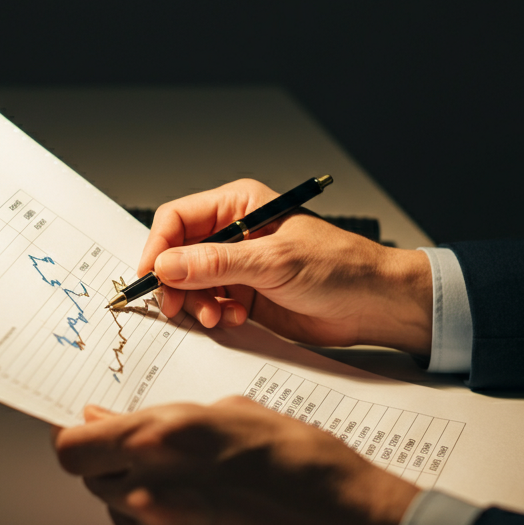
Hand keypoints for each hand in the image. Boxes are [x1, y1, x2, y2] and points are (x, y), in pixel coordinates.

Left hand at [53, 397, 419, 524]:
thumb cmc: (309, 466)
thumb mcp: (238, 414)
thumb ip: (167, 418)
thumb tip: (115, 421)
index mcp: (163, 440)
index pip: (72, 446)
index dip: (77, 436)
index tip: (89, 431)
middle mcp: (151, 493)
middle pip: (91, 480)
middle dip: (112, 463)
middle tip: (159, 454)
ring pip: (119, 515)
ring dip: (141, 497)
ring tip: (201, 487)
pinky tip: (214, 521)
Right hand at [138, 178, 432, 352]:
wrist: (373, 304)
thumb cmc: (338, 267)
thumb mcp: (273, 262)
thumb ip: (216, 264)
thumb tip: (166, 265)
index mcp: (239, 206)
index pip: (178, 219)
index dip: (158, 246)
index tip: (150, 277)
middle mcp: (234, 233)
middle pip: (178, 254)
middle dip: (175, 282)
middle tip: (177, 307)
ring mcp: (239, 266)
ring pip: (190, 283)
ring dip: (195, 303)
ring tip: (215, 317)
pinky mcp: (246, 295)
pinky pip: (210, 304)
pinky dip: (214, 314)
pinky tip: (235, 319)